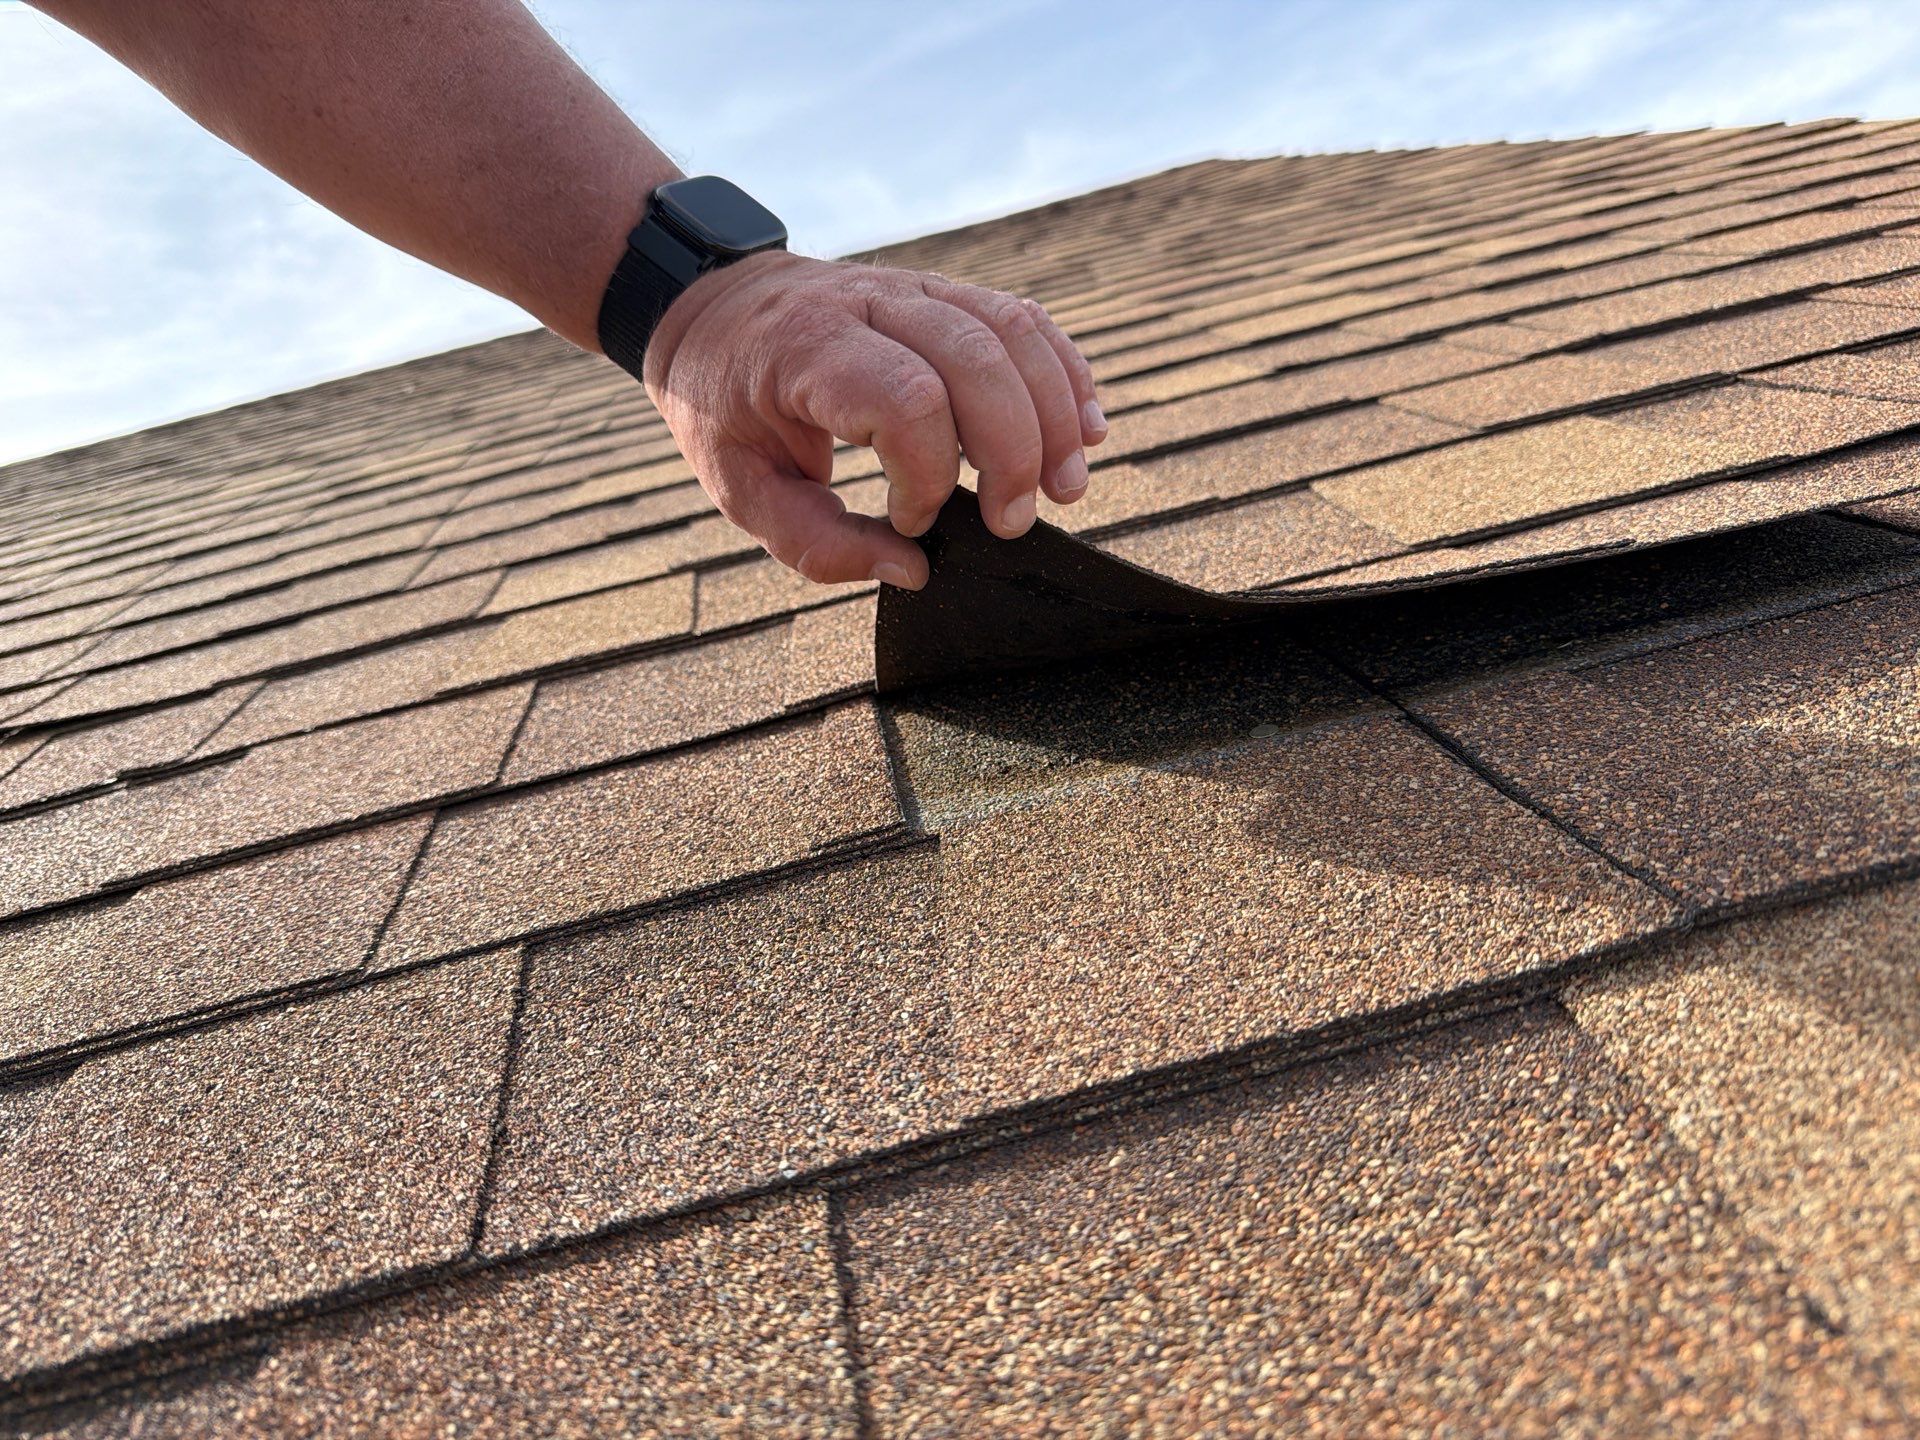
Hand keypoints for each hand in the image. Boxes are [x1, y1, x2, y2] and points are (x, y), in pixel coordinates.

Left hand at [641, 251, 1106, 589]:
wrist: (711, 305)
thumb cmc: (725, 404)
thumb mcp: (738, 487)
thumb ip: (817, 541)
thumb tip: (911, 568)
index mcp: (807, 348)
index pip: (905, 400)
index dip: (928, 475)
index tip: (909, 521)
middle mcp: (868, 302)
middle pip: (976, 360)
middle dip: (1013, 451)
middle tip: (1012, 523)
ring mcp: (913, 287)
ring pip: (1012, 332)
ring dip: (1055, 414)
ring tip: (1066, 488)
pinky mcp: (945, 290)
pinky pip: (1023, 319)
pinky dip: (1064, 373)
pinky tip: (1085, 429)